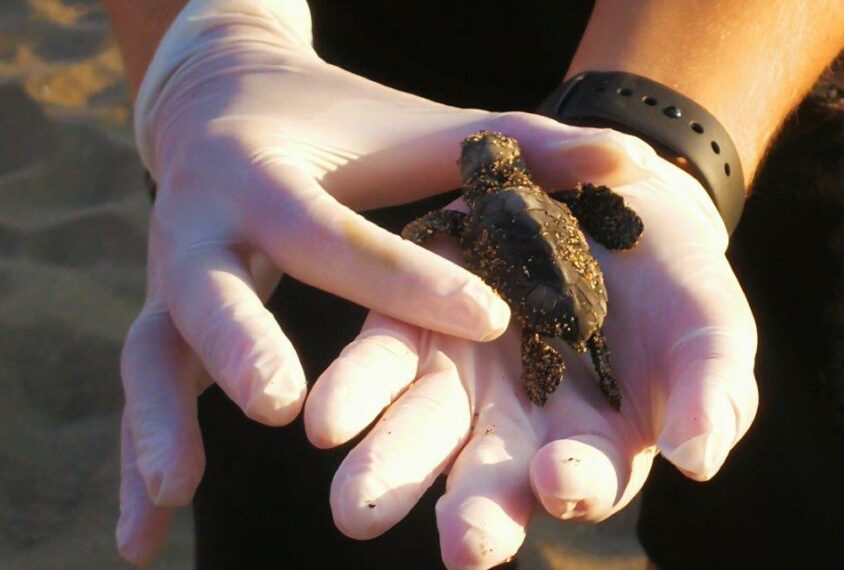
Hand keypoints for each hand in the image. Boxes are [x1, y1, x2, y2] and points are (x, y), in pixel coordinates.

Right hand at [114, 0, 651, 563]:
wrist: (226, 103)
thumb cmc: (349, 128)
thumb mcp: (432, 131)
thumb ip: (527, 150)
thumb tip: (634, 162)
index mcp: (270, 177)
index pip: (342, 236)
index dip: (413, 279)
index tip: (491, 319)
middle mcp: (205, 225)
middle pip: (212, 287)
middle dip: (243, 342)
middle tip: (284, 404)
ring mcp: (171, 279)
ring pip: (155, 352)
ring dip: (159, 424)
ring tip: (177, 493)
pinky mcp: (162, 321)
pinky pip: (149, 395)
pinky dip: (136, 465)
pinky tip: (142, 541)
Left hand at [304, 157, 758, 568]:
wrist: (618, 196)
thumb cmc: (678, 284)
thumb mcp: (711, 331)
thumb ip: (710, 393)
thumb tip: (699, 461)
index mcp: (593, 443)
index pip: (584, 480)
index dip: (576, 484)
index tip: (561, 481)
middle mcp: (519, 427)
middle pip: (491, 481)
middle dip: (474, 514)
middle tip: (460, 543)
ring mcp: (463, 376)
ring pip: (421, 432)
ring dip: (390, 470)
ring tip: (357, 505)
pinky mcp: (416, 318)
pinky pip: (381, 359)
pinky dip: (355, 390)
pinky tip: (328, 416)